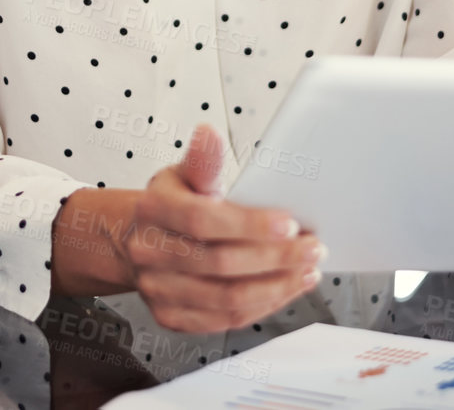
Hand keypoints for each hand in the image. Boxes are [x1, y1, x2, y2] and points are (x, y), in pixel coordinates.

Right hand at [113, 124, 325, 332]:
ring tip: (306, 271)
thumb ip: (204, 160)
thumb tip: (208, 134)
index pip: (203, 220)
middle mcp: (149, 252)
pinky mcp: (170, 316)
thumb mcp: (185, 174)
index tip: (289, 224)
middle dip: (275, 258)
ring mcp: (157, 289)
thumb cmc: (174, 204)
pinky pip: (224, 321)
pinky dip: (261, 307)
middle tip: (311, 248)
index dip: (250, 225)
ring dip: (275, 287)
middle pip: (220, 264)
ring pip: (226, 299)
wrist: (142, 239)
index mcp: (154, 209)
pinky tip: (283, 289)